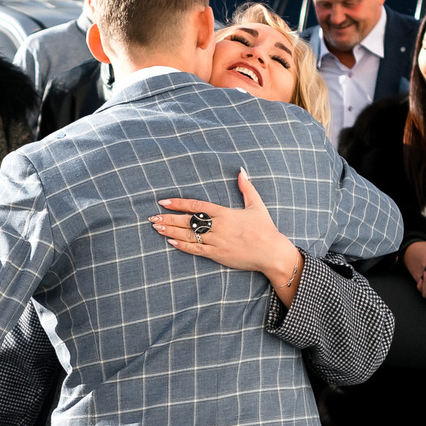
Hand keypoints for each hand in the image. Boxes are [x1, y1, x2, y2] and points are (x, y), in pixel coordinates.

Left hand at [154, 171, 300, 284]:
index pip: (197, 206)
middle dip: (169, 218)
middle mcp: (218, 227)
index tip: (164, 202)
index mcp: (225, 213)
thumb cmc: (265, 228)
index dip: (179, 203)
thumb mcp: (257, 205)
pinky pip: (196, 250)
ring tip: (156, 227)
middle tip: (153, 217)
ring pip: (189, 236)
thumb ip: (246, 187)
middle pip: (188, 221)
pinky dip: (183, 246)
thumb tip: (241, 170)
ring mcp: (217, 242)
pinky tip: (171, 242)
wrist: (271, 252)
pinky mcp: (218, 255)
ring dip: (171, 231)